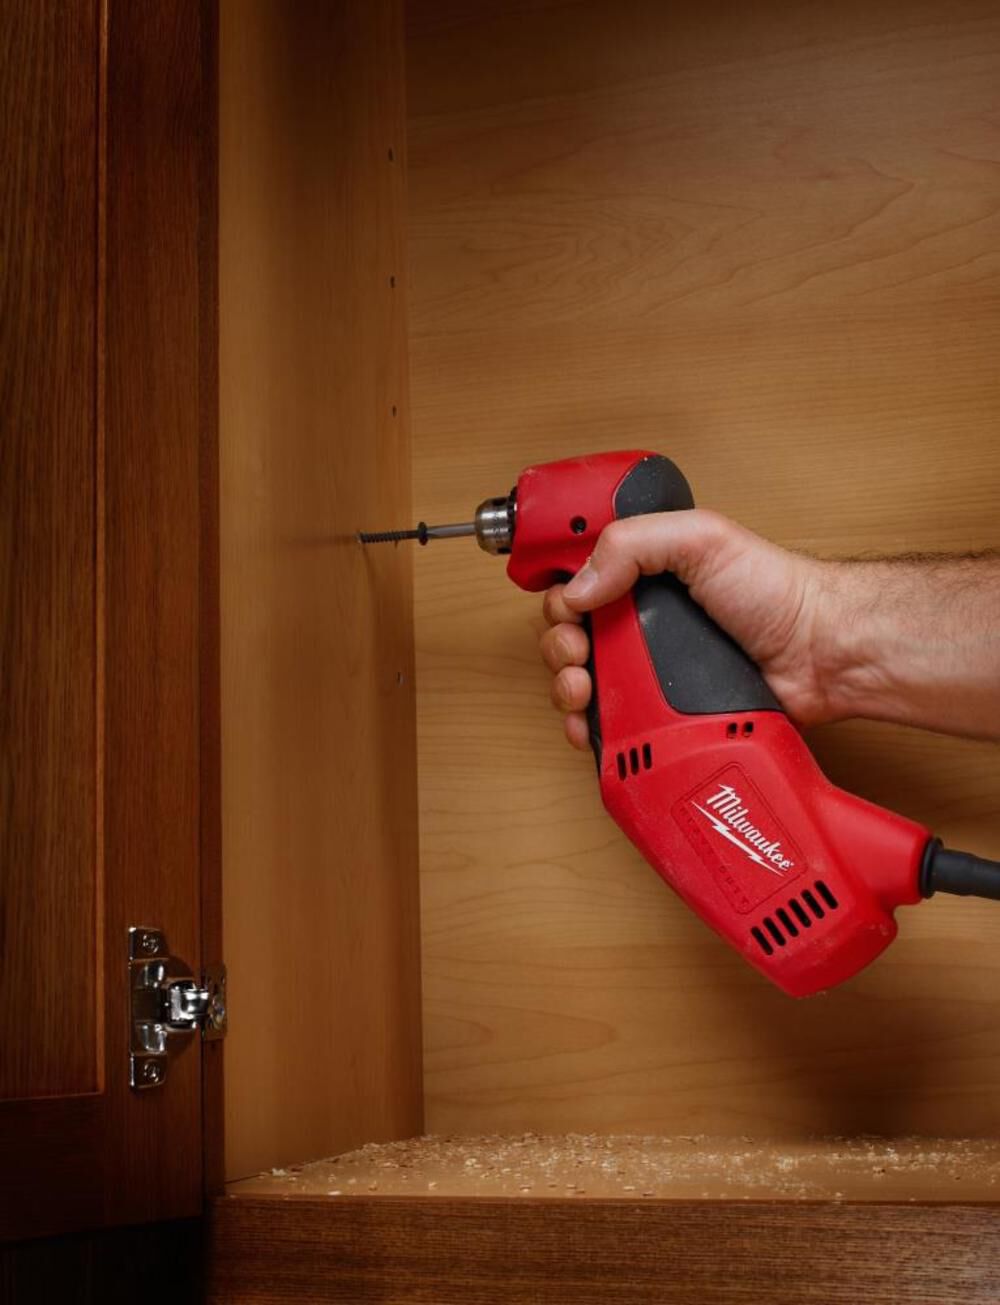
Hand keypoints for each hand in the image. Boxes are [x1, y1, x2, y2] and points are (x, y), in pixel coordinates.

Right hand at [539, 509, 827, 750]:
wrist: (819, 654)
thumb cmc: (775, 590)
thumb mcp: (701, 539)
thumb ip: (634, 544)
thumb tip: (579, 585)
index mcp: (644, 577)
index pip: (577, 586)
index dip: (561, 601)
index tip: (569, 614)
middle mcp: (642, 624)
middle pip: (571, 638)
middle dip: (561, 648)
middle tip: (579, 655)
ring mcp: (651, 672)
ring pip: (584, 684)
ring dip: (567, 689)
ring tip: (584, 690)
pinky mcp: (663, 715)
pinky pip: (612, 725)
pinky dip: (591, 728)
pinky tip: (591, 727)